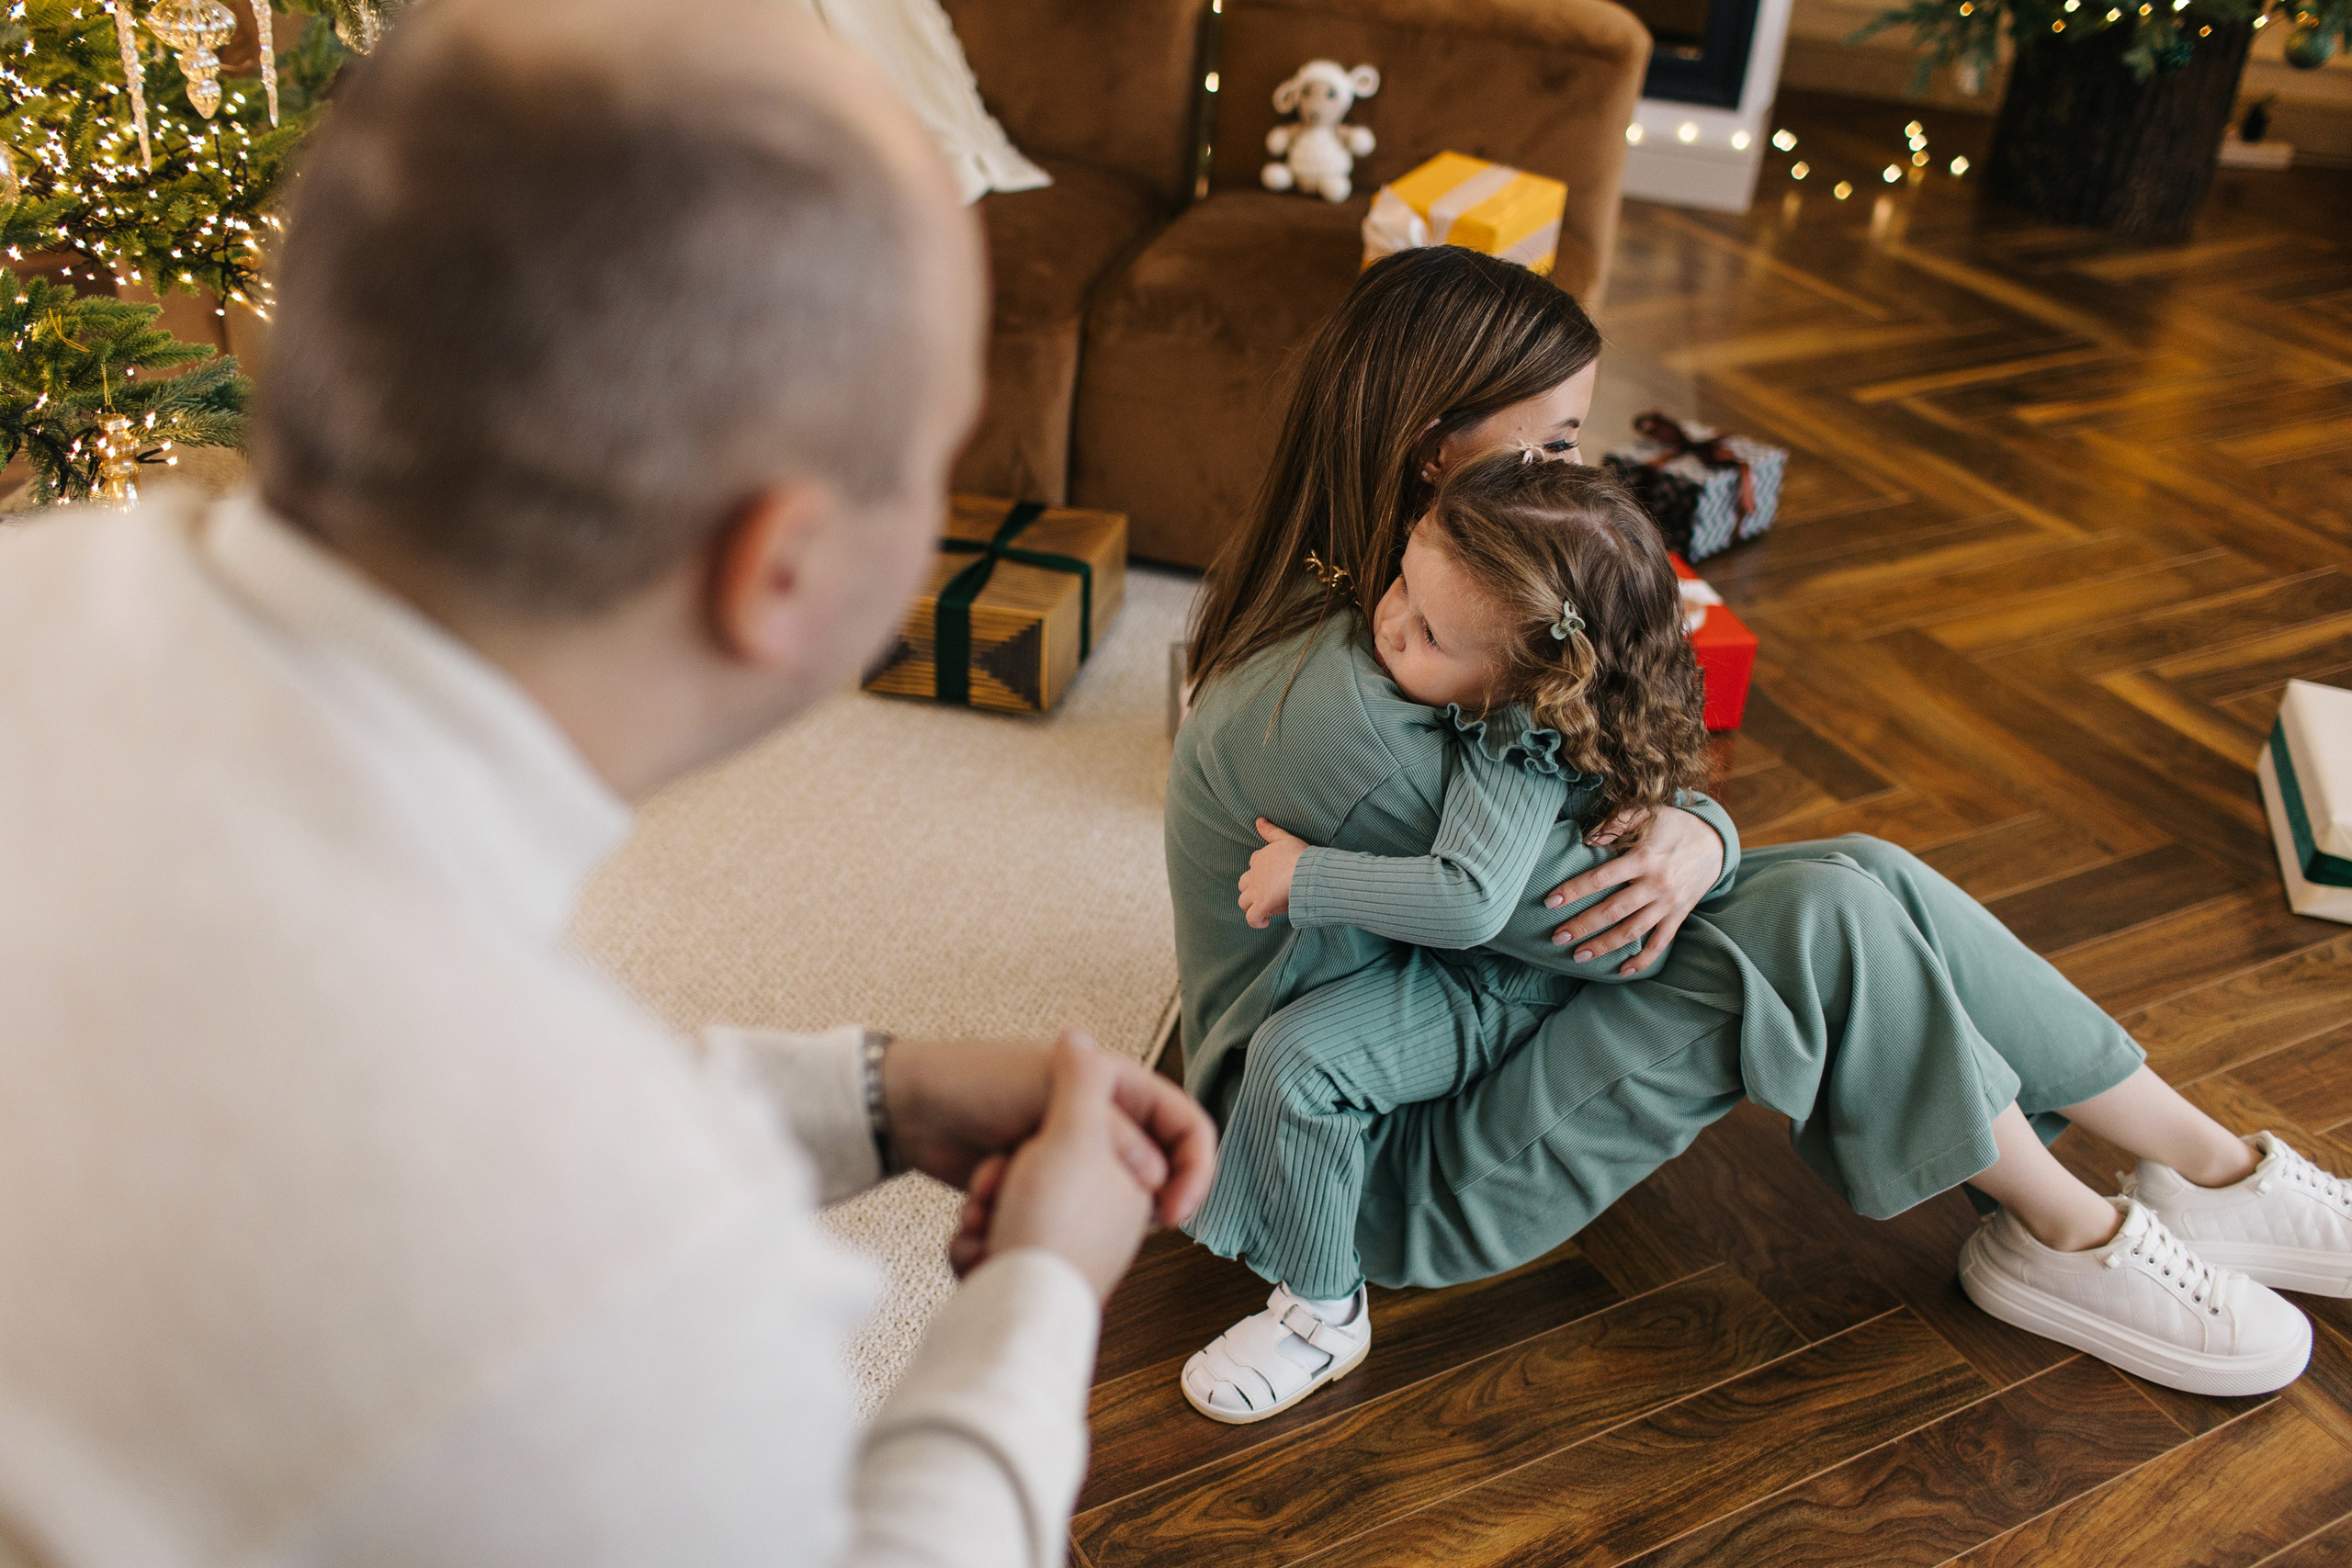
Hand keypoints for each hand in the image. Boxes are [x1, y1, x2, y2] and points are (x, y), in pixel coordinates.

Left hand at [885, 1031, 1216, 1224]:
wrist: (911, 1110)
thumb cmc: (983, 1089)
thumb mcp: (1057, 1098)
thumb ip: (1117, 1128)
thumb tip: (1155, 1171)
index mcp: (1119, 1091)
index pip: (1186, 1131)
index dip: (1194, 1173)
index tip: (1171, 1215)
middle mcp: (1101, 1127)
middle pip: (1142, 1184)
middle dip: (1102, 1211)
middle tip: (1063, 1214)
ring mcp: (1068, 1160)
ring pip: (1093, 1213)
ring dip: (1047, 1219)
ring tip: (998, 1205)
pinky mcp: (1034, 1190)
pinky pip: (1049, 1224)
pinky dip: (1015, 1229)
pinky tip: (979, 1220)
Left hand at [1238, 818, 1309, 929]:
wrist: (1306, 873)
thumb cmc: (1300, 856)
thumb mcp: (1286, 838)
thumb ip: (1271, 830)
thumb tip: (1259, 820)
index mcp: (1260, 859)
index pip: (1254, 864)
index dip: (1262, 871)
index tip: (1273, 876)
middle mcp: (1254, 875)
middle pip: (1244, 884)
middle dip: (1251, 889)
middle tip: (1268, 894)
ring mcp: (1257, 892)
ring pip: (1244, 901)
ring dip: (1252, 906)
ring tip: (1265, 909)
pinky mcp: (1262, 906)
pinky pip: (1252, 918)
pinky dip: (1256, 922)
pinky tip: (1265, 922)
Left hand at [1545, 805, 1724, 976]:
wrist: (1715, 842)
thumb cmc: (1674, 825)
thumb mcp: (1647, 813)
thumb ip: (1616, 822)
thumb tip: (1588, 839)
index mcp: (1644, 859)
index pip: (1601, 879)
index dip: (1574, 890)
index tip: (1550, 901)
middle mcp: (1656, 885)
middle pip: (1613, 911)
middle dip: (1583, 926)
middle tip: (1557, 937)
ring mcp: (1669, 904)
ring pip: (1632, 931)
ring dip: (1604, 946)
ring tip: (1579, 956)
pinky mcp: (1679, 915)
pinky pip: (1661, 943)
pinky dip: (1644, 960)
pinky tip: (1623, 971)